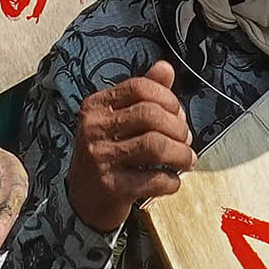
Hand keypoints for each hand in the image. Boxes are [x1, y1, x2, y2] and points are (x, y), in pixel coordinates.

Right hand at [65, 66, 194, 232]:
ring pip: (156, 145)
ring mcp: (100, 158)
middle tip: (186, 140)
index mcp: (97, 106)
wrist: (82, 200)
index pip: (140, 87)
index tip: (178, 114)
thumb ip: (143, 93)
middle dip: (178, 128)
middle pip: (150, 115)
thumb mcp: (118, 120)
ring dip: (181, 154)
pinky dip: (172, 181)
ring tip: (186, 160)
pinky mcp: (111, 187)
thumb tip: (165, 68)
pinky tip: (171, 180)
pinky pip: (154, 179)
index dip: (168, 98)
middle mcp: (93, 128)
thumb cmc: (107, 155)